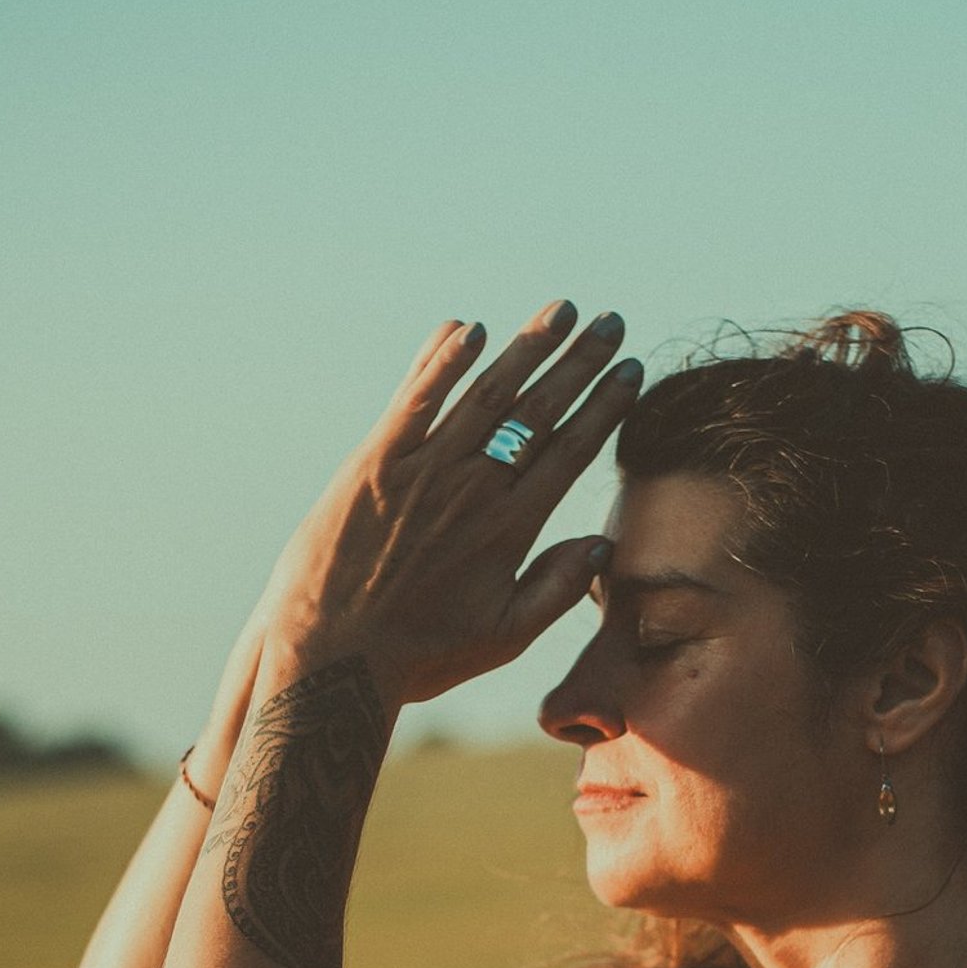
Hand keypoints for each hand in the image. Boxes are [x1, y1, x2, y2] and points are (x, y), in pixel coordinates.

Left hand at [250, 300, 639, 704]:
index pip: (570, 451)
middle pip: (537, 411)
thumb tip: (600, 545)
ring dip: (525, 347)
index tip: (630, 372)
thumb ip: (556, 589)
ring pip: (485, 394)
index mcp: (510, 531)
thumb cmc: (420, 654)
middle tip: (610, 323)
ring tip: (558, 311)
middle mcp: (472, 491)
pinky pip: (415, 400)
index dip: (604, 406)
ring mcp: (422, 472)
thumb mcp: (503, 637)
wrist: (336, 656)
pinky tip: (469, 329)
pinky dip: (443, 361)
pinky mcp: (373, 463)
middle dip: (579, 363)